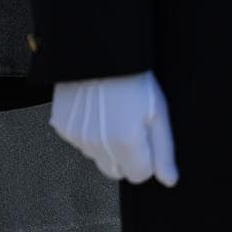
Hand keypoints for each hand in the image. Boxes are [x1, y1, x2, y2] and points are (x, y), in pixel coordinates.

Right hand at [50, 71, 178, 186]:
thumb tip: (168, 180)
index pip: (139, 176)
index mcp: (125, 143)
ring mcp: (77, 136)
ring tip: (110, 112)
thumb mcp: (158, 111)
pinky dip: (87, 131)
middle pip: (115, 171)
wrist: (98, 50)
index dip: (146, 158)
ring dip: (104, 144)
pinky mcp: (62, 125)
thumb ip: (164, 151)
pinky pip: (79, 142)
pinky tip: (93, 108)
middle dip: (124, 157)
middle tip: (128, 124)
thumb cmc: (133, 77)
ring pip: (96, 156)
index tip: (145, 135)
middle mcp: (98, 145)